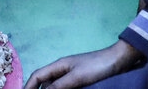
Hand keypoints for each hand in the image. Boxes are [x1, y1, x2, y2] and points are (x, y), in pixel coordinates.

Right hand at [23, 42, 144, 88]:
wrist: (119, 61)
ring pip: (56, 87)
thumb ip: (59, 86)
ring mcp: (72, 75)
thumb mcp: (77, 77)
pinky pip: (67, 88)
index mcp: (59, 65)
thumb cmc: (97, 66)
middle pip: (45, 84)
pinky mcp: (81, 81)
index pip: (37, 76)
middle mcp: (63, 70)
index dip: (28, 86)